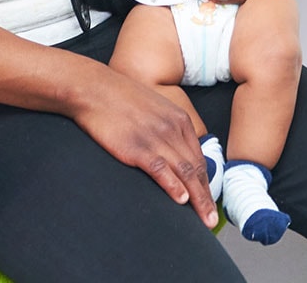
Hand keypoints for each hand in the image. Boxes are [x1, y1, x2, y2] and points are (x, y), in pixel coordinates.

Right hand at [68, 63, 219, 228]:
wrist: (94, 88)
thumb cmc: (120, 98)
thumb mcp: (154, 107)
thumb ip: (168, 127)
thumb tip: (174, 149)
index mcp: (179, 120)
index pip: (199, 157)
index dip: (206, 183)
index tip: (208, 200)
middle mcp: (173, 129)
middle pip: (196, 169)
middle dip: (206, 196)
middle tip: (212, 220)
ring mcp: (155, 138)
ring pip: (184, 173)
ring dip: (197, 199)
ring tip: (205, 219)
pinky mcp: (136, 147)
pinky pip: (160, 169)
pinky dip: (173, 186)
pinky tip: (181, 200)